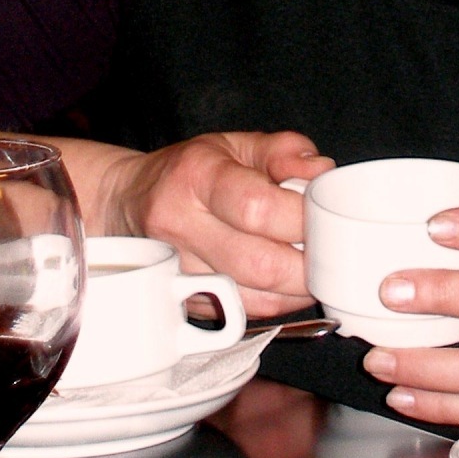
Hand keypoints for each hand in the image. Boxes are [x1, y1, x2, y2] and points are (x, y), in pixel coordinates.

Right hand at [64, 128, 332, 316]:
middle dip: (308, 262)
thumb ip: (285, 152)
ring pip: (254, 299)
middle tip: (329, 249)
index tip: (325, 216)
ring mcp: (178, 273)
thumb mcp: (235, 143)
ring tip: (309, 264)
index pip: (256, 207)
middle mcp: (181, 226)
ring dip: (296, 288)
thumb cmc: (190, 171)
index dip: (301, 217)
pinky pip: (243, 314)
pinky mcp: (184, 305)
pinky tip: (285, 282)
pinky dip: (276, 304)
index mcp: (197, 177)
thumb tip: (322, 173)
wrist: (128, 203)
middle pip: (259, 264)